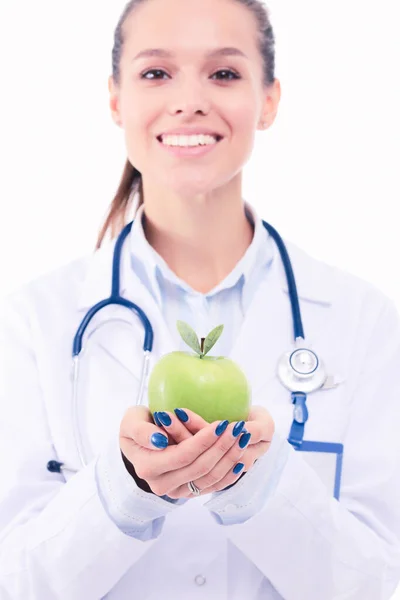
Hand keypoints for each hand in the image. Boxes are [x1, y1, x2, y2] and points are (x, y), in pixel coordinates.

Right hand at [119, 406, 258, 498]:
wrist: (137, 447)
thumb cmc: (136, 427)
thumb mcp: (131, 421)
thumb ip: (141, 430)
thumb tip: (160, 440)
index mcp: (148, 467)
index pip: (184, 455)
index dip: (205, 440)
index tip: (222, 423)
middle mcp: (162, 485)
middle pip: (200, 468)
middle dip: (222, 447)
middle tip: (238, 427)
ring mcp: (176, 491)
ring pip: (210, 479)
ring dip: (229, 458)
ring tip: (242, 437)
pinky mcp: (188, 492)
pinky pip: (212, 486)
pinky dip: (229, 474)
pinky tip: (240, 458)